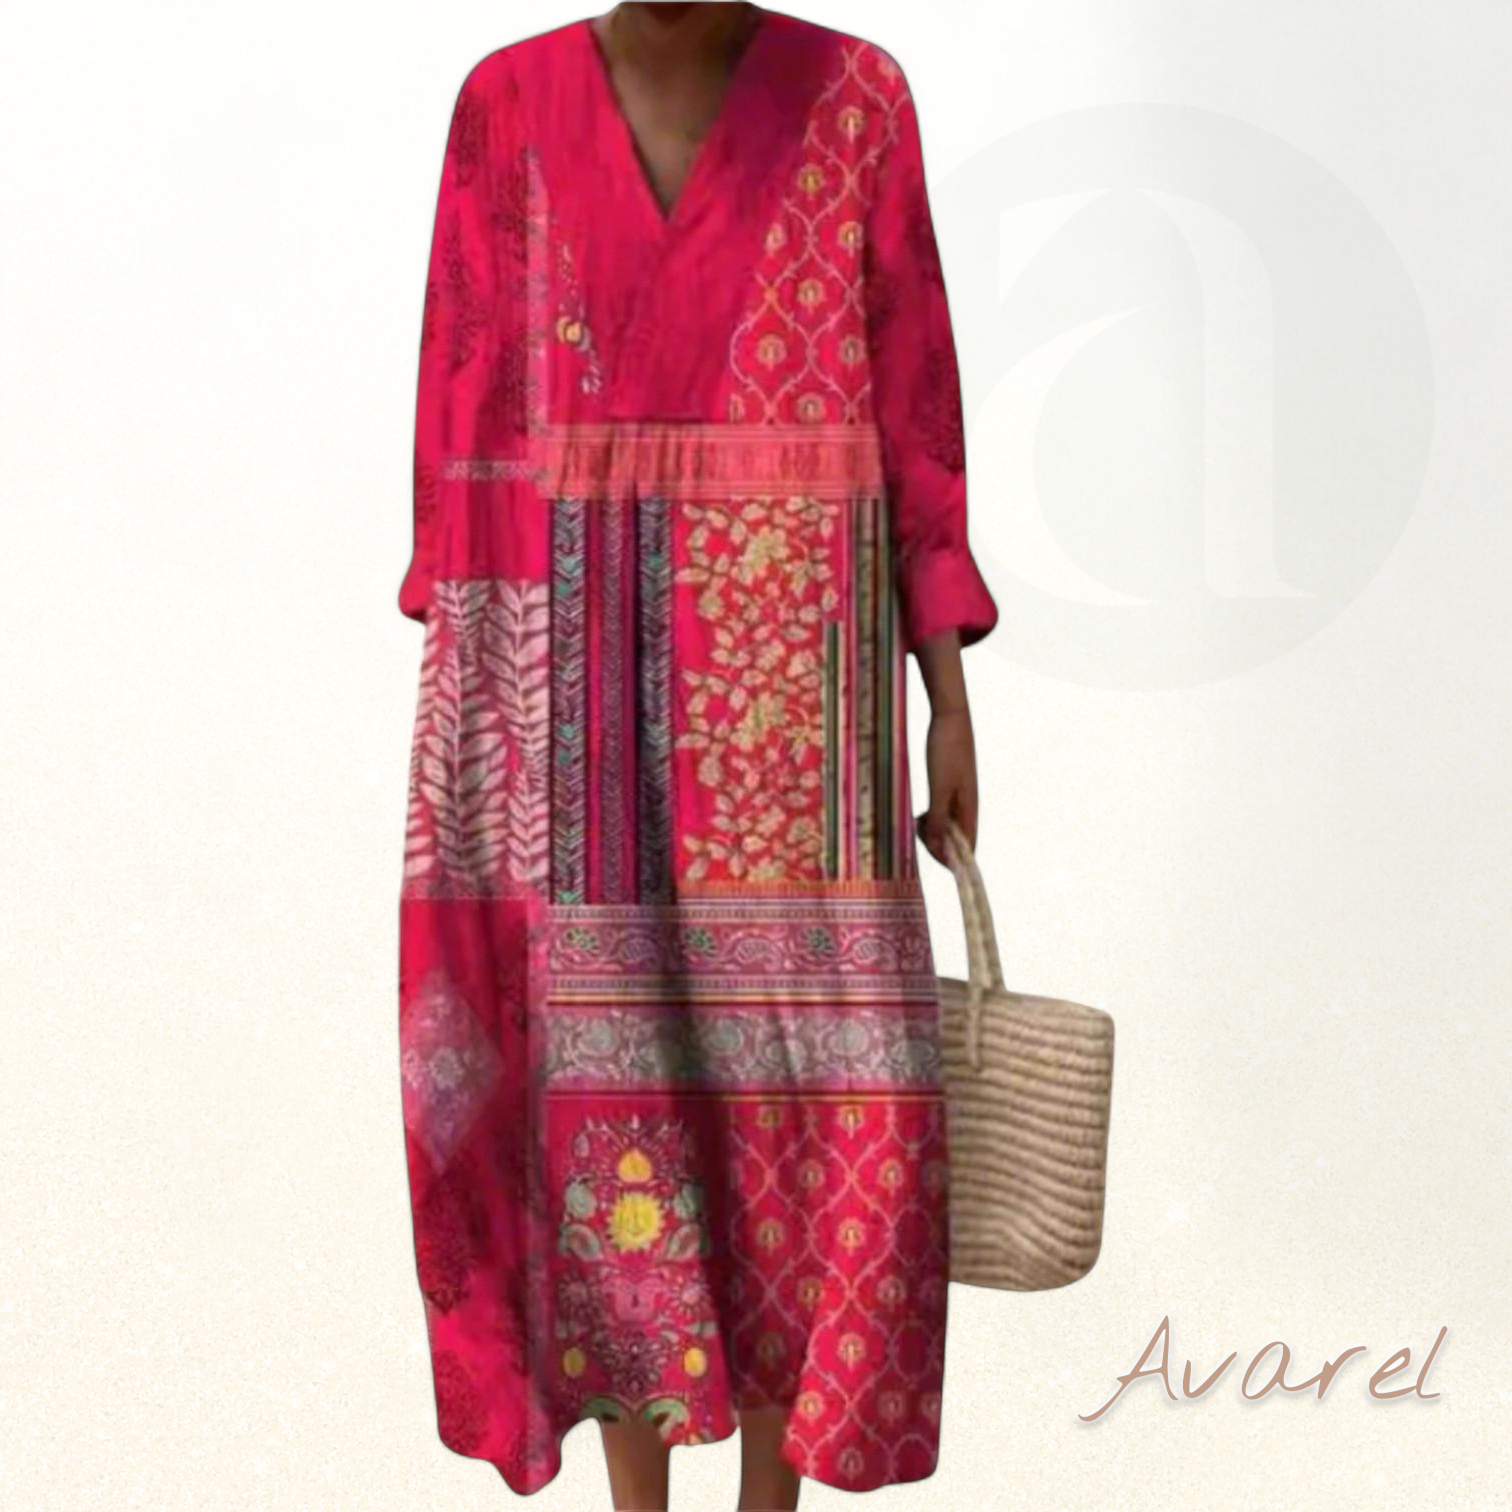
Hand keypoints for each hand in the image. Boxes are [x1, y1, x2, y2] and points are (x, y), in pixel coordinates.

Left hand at [918, 707, 978, 866]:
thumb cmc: (947, 750)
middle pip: (957, 839)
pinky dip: (931, 817)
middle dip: (938, 844)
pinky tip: (919, 815)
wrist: (949, 716)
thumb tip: (940, 849)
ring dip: (932, 831)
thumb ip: (939, 820)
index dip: (951, 860)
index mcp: (970, 808)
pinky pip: (943, 811)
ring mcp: (960, 795)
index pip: (968, 848)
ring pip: (948, 825)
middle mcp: (968, 805)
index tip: (929, 861)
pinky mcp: (951, 785)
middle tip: (917, 834)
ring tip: (916, 823)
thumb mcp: (939, 789)